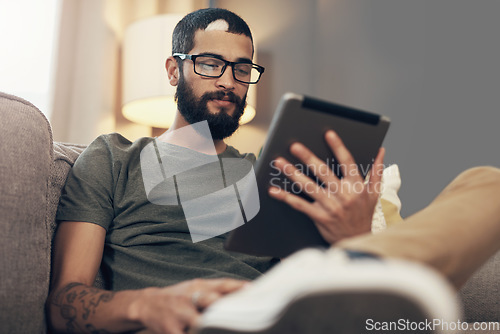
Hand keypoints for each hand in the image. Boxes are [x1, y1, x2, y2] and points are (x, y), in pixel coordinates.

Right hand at [130, 278, 247, 333]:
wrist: (147, 304)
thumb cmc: (179, 297)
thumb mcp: (195, 288)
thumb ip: (216, 290)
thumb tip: (245, 292)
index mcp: (199, 286)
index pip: (222, 284)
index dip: (237, 287)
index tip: (252, 289)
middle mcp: (190, 298)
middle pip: (210, 300)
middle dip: (226, 308)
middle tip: (245, 315)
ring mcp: (180, 314)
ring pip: (200, 322)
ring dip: (213, 327)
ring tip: (229, 330)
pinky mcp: (171, 330)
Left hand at [268, 130, 384, 243]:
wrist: (357, 241)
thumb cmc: (364, 215)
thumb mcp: (374, 193)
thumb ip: (376, 171)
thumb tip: (381, 151)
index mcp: (356, 186)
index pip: (347, 161)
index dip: (338, 146)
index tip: (328, 133)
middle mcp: (343, 194)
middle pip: (323, 171)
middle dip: (307, 157)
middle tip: (294, 146)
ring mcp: (331, 206)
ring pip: (308, 186)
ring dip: (292, 173)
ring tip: (279, 163)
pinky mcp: (320, 217)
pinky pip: (300, 205)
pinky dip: (286, 197)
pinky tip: (274, 190)